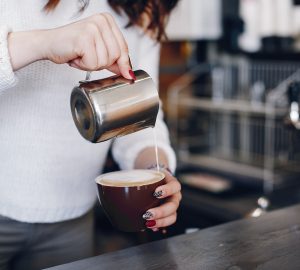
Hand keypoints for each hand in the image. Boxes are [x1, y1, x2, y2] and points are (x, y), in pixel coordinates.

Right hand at [8, 13, 132, 78]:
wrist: (49, 44)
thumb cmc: (73, 48)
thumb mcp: (99, 52)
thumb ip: (115, 60)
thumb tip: (129, 73)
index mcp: (108, 21)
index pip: (124, 48)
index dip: (123, 63)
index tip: (124, 73)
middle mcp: (102, 21)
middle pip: (116, 56)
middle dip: (102, 64)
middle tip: (88, 57)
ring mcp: (93, 28)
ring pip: (105, 61)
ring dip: (92, 65)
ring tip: (81, 56)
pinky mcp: (84, 37)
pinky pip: (93, 63)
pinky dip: (83, 65)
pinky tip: (76, 57)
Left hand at [143, 170, 181, 230]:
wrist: (155, 179)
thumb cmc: (152, 176)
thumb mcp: (148, 173)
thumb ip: (139, 178)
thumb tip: (123, 186)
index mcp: (172, 183)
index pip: (175, 186)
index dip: (167, 190)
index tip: (156, 192)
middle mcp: (175, 196)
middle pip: (173, 205)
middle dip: (161, 211)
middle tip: (148, 214)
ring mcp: (172, 206)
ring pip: (172, 216)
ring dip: (161, 222)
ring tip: (148, 224)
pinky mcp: (168, 215)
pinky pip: (166, 223)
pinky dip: (159, 226)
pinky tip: (152, 228)